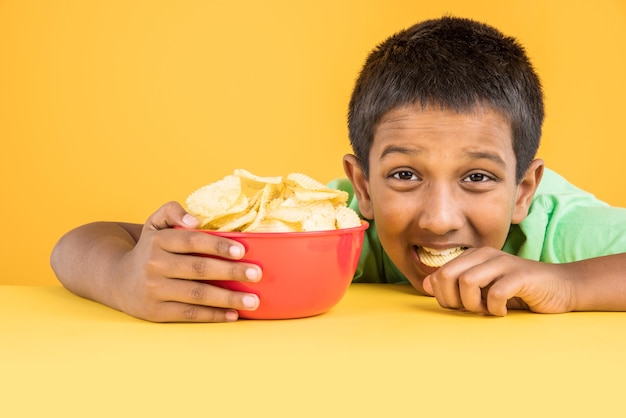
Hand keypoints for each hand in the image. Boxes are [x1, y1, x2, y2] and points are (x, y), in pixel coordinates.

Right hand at [113, 202, 262, 321]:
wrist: (117, 280)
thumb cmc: (149, 249)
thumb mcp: (154, 224)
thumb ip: (173, 211)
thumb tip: (195, 220)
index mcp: (158, 241)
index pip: (192, 241)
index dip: (218, 245)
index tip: (243, 250)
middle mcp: (154, 265)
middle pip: (198, 269)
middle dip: (231, 272)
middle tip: (257, 274)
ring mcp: (154, 290)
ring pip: (197, 295)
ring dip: (228, 298)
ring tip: (253, 301)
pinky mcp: (156, 311)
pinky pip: (189, 313)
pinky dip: (213, 315)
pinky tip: (233, 314)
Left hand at [422, 247, 574, 315]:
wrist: (561, 287)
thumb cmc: (517, 291)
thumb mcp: (482, 288)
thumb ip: (455, 285)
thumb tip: (425, 285)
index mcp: (473, 257)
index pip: (439, 276)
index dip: (444, 297)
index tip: (460, 307)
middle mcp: (485, 255)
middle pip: (447, 275)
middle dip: (452, 300)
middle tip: (470, 310)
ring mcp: (503, 263)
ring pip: (467, 282)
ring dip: (473, 305)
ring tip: (487, 310)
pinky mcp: (520, 276)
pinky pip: (495, 293)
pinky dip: (495, 308)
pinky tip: (504, 311)